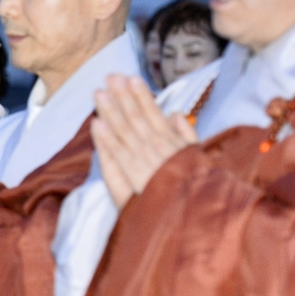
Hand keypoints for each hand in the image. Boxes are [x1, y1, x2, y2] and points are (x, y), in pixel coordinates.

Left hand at [91, 74, 197, 207]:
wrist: (198, 218)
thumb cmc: (198, 189)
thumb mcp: (199, 159)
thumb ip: (186, 135)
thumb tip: (174, 113)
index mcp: (174, 144)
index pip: (154, 115)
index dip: (141, 96)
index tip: (130, 78)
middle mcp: (159, 151)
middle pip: (137, 119)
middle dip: (123, 97)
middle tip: (110, 77)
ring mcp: (146, 165)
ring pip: (125, 133)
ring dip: (111, 112)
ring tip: (98, 94)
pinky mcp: (134, 181)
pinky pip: (118, 157)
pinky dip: (107, 140)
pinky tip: (96, 124)